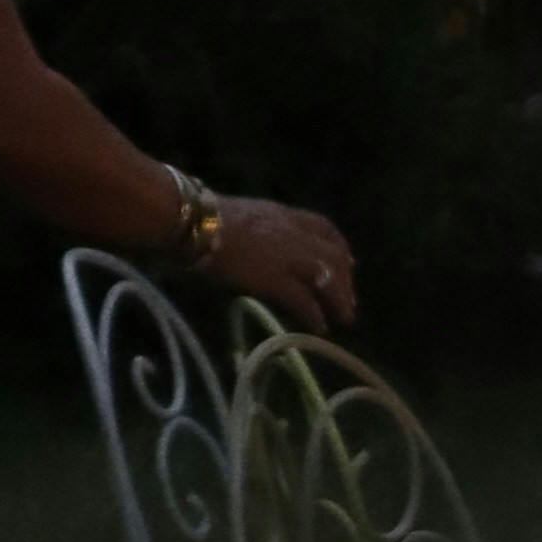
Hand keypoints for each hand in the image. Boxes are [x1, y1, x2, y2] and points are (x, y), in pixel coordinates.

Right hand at [207, 199, 358, 333]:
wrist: (192, 221)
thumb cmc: (206, 218)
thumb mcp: (247, 216)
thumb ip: (265, 230)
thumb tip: (267, 247)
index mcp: (284, 215)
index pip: (324, 227)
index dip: (340, 247)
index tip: (348, 262)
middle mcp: (293, 233)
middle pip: (333, 256)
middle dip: (345, 280)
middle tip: (348, 301)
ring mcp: (286, 255)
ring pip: (327, 278)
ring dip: (339, 300)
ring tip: (343, 319)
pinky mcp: (274, 278)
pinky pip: (303, 299)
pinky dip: (314, 315)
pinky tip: (319, 327)